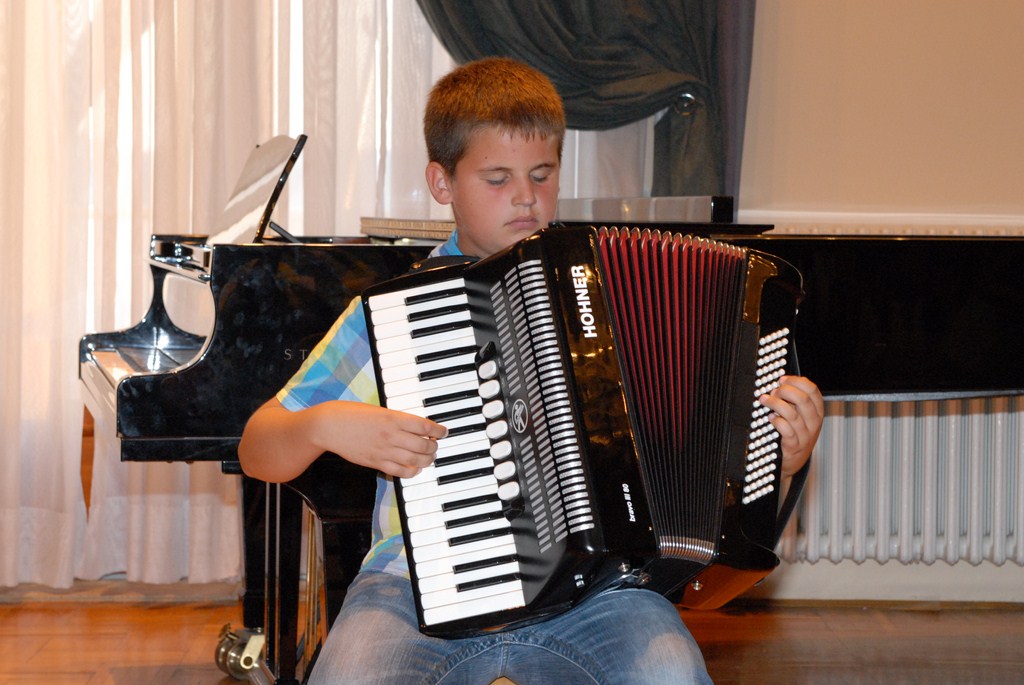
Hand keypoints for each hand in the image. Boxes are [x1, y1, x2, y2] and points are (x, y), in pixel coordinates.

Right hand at [309, 401, 447, 478]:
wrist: (330, 425)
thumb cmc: (353, 414)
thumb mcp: (379, 410)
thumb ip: (398, 420)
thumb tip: (416, 429)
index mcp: (394, 418)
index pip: (425, 426)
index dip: (439, 430)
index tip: (444, 431)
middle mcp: (392, 435)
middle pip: (424, 446)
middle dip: (434, 447)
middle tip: (435, 445)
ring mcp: (384, 451)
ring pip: (416, 461)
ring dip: (427, 460)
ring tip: (429, 457)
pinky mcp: (376, 462)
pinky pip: (401, 472)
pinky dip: (412, 472)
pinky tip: (415, 468)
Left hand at [758, 375, 823, 476]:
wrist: (793, 461)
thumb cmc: (795, 433)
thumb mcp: (800, 416)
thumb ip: (794, 400)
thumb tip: (779, 383)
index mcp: (817, 411)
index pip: (812, 390)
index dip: (796, 381)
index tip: (781, 379)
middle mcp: (814, 423)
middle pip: (803, 399)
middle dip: (784, 391)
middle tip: (772, 391)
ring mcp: (805, 435)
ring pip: (792, 414)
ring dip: (775, 403)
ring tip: (764, 400)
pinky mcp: (794, 446)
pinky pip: (786, 430)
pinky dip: (777, 421)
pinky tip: (770, 418)